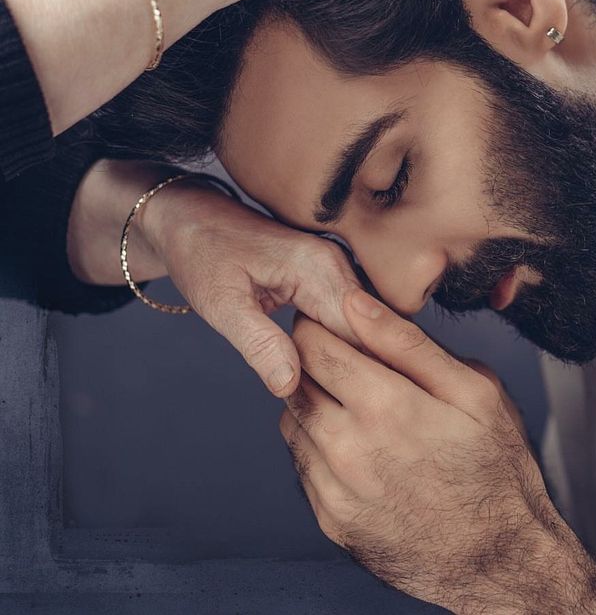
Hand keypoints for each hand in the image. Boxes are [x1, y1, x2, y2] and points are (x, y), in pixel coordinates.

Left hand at [140, 178, 367, 396]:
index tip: (350, 409)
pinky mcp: (325, 278)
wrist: (189, 218)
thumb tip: (290, 386)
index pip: (360, 332)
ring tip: (333, 400)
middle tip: (338, 414)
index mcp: (317, 267)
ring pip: (360, 327)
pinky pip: (344, 320)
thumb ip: (258, 343)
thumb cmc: (200, 252)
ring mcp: (334, 269)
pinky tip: (322, 374)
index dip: (358, 373)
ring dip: (350, 361)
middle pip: (368, 330)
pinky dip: (337, 347)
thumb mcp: (220, 303)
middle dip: (358, 370)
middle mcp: (335, 263)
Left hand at [279, 299, 595, 614]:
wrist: (501, 561)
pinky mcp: (330, 519)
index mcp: (385, 407)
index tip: (333, 322)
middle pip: (295, 380)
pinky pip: (302, 463)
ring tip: (355, 401)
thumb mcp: (473, 390)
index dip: (317, 325)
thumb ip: (408, 343)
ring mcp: (335, 490)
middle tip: (344, 357)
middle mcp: (348, 450)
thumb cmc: (496, 467)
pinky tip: (358, 442)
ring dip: (313, 401)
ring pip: (293, 420)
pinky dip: (318, 443)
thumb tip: (356, 302)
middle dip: (312, 359)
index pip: (312, 346)